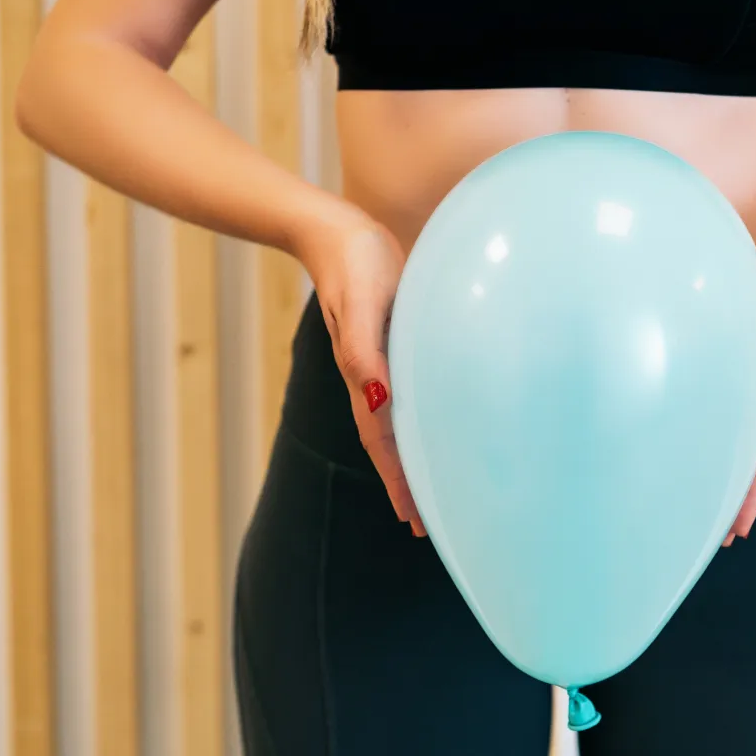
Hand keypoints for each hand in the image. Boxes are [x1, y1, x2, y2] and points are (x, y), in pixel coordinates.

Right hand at [293, 203, 424, 536]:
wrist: (333, 229)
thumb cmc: (354, 260)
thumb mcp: (361, 301)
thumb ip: (365, 348)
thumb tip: (379, 397)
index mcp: (367, 373)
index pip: (385, 441)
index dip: (400, 481)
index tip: (414, 521)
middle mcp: (371, 374)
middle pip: (387, 441)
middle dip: (403, 483)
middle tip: (422, 526)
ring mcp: (377, 360)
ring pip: (393, 422)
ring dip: (406, 458)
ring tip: (422, 489)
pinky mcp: (386, 341)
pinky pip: (400, 394)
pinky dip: (410, 420)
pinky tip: (422, 423)